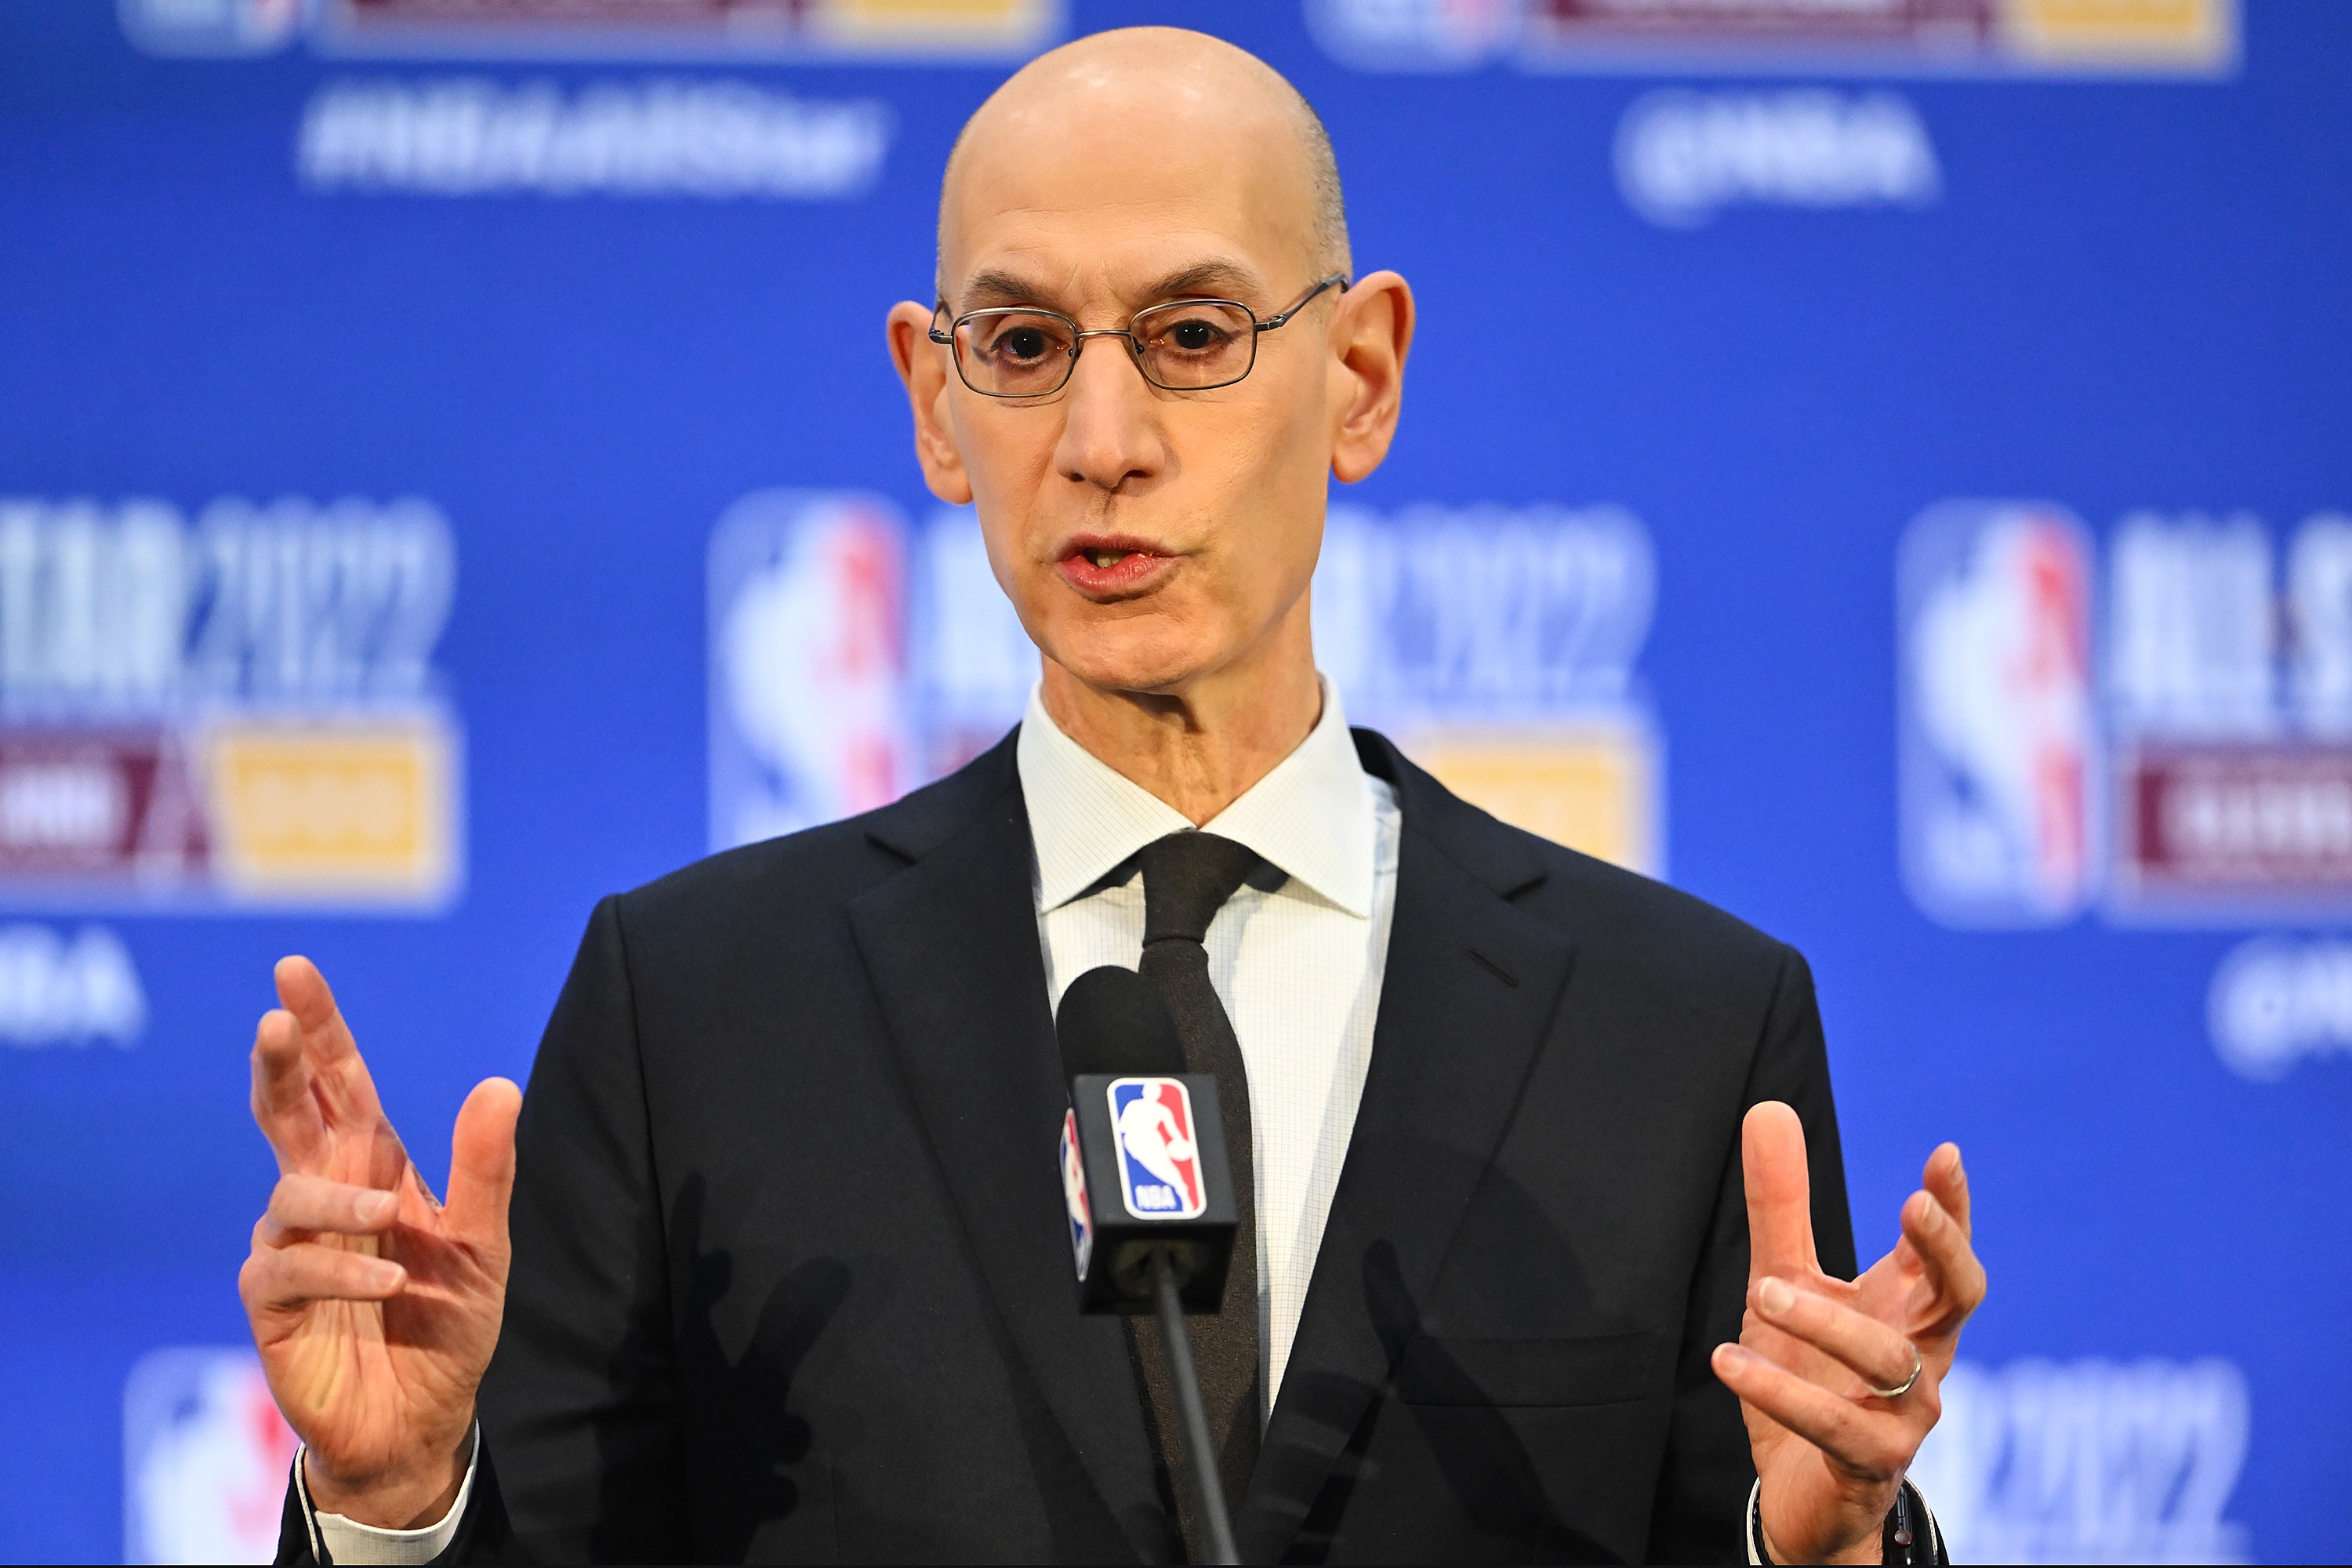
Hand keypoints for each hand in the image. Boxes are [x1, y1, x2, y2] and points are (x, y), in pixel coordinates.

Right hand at [238, 956, 521, 1528]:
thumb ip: (486, 1167)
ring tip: (387, 1211)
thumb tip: (498, 1082)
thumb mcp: (484, 1242)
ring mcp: (293, 1245)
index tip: (293, 971)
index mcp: (373, 1163)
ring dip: (337, 1198)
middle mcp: (325, 1193)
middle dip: (280, 1066)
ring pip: (290, 1195)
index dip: (318, 1027)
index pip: (340, 1081)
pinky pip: (287, 1268)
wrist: (423, 1418)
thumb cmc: (446, 1321)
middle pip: (288, 1113)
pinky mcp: (273, 1302)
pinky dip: (339, 1270)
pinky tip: (387, 1284)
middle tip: (274, 1022)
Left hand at [1711, 1102, 1985, 1564]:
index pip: (1943, 1251)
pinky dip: (1780, 1390)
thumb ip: (1780, 1204)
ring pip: (1888, 1360)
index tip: (1945, 1153)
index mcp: (1908, 1308)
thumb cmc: (1808, 1373)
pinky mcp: (1867, 1461)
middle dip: (1944, 1249)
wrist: (1804, 1495)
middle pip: (1959, 1297)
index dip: (1950, 1206)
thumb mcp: (1785, 1278)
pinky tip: (1729, 1359)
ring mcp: (1904, 1414)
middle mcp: (1921, 1357)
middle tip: (1910, 1203)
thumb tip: (1768, 1107)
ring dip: (1827, 1322)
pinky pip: (1832, 1425)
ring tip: (1765, 1289)